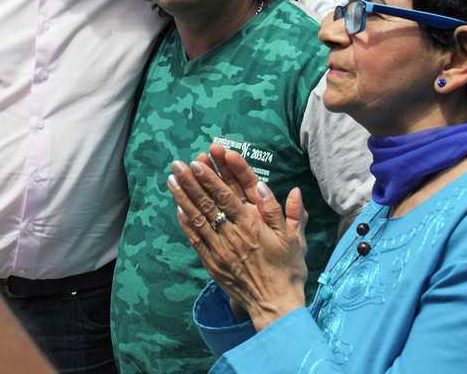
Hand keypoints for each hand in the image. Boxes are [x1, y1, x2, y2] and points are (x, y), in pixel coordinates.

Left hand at [168, 151, 306, 331]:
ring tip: (171, 179)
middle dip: (192, 181)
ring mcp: (220, 249)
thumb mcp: (295, 239)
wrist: (275, 304)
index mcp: (253, 225)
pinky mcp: (213, 263)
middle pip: (208, 203)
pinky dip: (186, 224)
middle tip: (177, 164)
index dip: (212, 178)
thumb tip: (290, 189)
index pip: (228, 196)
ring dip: (183, 198)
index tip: (199, 162)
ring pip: (198, 218)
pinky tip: (178, 209)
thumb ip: (288, 213)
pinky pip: (196, 240)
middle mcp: (233, 234)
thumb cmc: (287, 269)